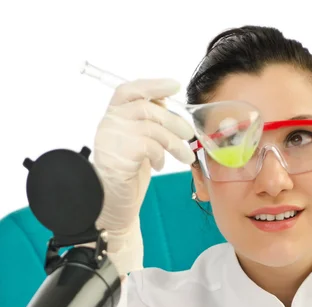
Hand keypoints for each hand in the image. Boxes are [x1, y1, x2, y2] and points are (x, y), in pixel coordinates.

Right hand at [93, 78, 194, 274]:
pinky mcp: (119, 156)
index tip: (174, 85)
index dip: (153, 85)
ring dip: (175, 142)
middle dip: (174, 120)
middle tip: (189, 135)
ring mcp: (112, 138)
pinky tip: (160, 166)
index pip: (130, 90)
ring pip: (152, 127)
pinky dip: (161, 156)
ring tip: (185, 156)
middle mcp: (110, 123)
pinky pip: (150, 146)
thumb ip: (147, 123)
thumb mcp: (139, 143)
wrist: (112, 204)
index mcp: (113, 116)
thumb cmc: (128, 174)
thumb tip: (168, 105)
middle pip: (147, 107)